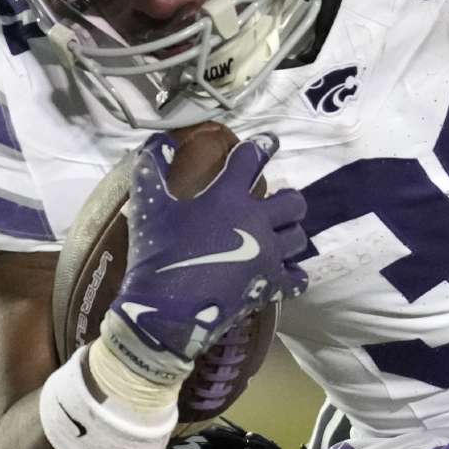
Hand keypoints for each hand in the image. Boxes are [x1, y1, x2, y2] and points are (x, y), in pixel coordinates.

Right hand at [102, 132, 307, 382]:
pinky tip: (288, 273)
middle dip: (289, 198)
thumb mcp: (149, 207)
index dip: (261, 147)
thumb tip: (158, 140)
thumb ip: (152, 170)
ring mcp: (267, 255)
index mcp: (228, 198)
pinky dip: (295, 275)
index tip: (270, 141)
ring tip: (282, 235)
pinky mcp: (269, 285)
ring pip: (299, 238)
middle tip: (280, 202)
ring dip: (293, 234)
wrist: (166, 308)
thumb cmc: (157, 253)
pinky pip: (297, 278)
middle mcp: (256, 222)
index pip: (251, 161)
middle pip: (293, 201)